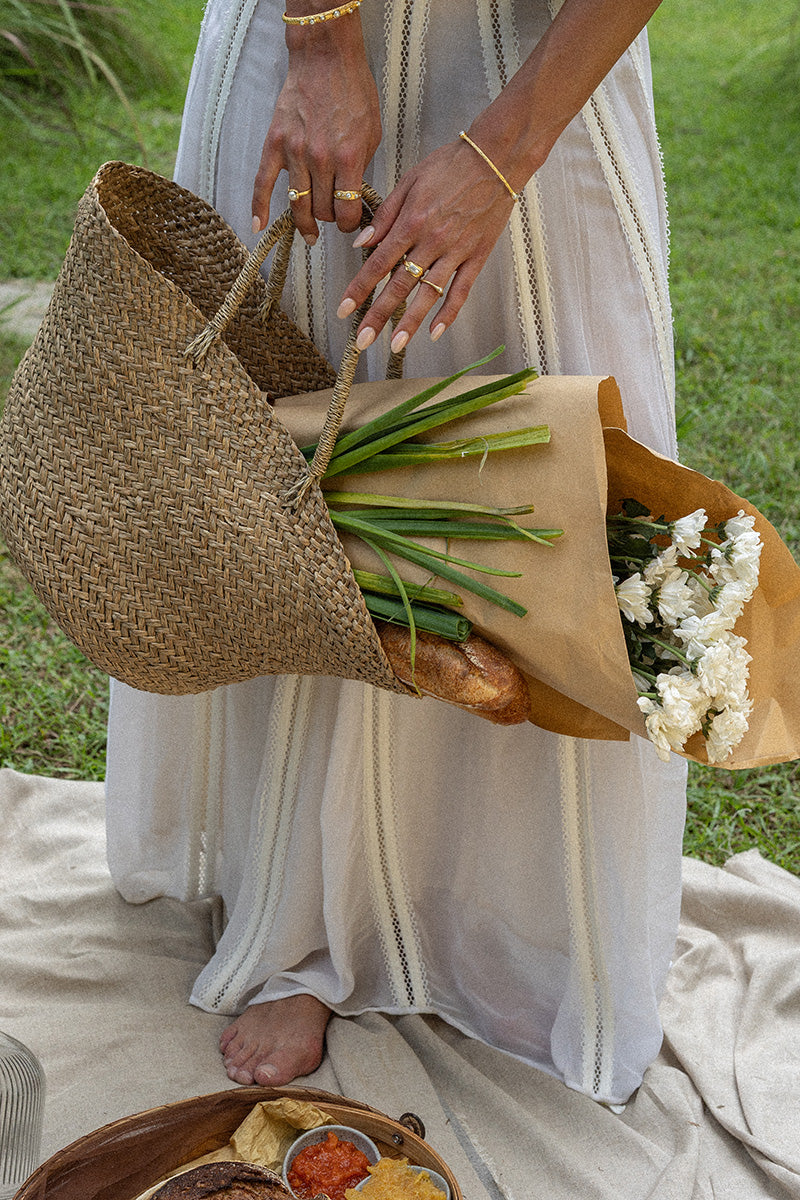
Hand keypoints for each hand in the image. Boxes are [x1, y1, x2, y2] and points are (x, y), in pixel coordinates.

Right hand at [251, 22, 380, 240]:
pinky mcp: (275, 143)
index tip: (352, 224)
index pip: (347, 210)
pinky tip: (259, 226)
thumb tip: (352, 194)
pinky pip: (263, 182)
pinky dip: (259, 206)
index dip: (351, 224)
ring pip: (297, 204)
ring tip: (310, 233)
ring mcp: (295, 152)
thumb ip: (360, 167)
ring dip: (305, 223)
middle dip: (330, 219)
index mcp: (348, 158)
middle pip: (322, 210)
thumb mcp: (371, 133)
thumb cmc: (353, 91)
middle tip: (333, 216)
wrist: (326, 57)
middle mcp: (320, 159)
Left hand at [336, 136, 518, 350]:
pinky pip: (461, 291)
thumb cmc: (451, 164)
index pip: (378, 263)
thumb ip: (385, 215)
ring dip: (410, 322)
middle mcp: (431, 242)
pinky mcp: (476, 257)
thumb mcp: (409, 181)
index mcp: (411, 222)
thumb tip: (361, 242)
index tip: (344, 309)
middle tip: (361, 341)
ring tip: (395, 346)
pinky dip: (448, 313)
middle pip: (399, 286)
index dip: (359, 289)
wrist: (495, 158)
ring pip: (428, 294)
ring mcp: (455, 252)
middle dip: (378, 316)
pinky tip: (435, 333)